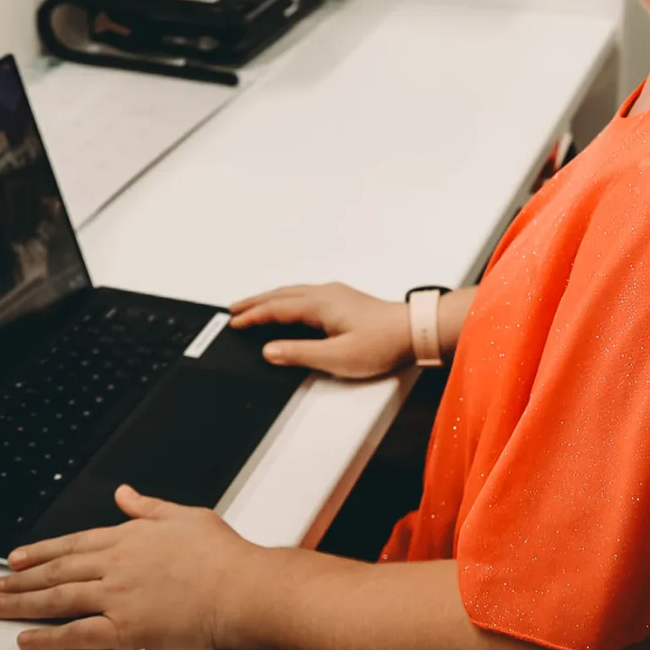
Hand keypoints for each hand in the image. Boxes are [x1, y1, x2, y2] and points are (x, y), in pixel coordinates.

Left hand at [0, 485, 252, 649]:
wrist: (239, 588)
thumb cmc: (220, 556)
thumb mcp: (184, 515)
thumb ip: (148, 506)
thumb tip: (126, 493)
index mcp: (128, 537)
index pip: (71, 543)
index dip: (39, 551)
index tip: (16, 558)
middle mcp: (115, 565)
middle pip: (56, 571)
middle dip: (20, 579)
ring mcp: (117, 597)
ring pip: (57, 599)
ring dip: (22, 603)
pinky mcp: (125, 629)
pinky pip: (77, 634)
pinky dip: (48, 637)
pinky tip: (27, 638)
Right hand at [228, 282, 411, 378]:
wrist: (415, 330)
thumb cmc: (383, 342)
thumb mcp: (337, 357)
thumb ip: (300, 353)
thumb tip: (270, 350)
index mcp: (319, 304)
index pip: (276, 308)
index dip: (253, 316)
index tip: (234, 323)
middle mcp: (325, 294)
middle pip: (281, 295)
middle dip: (255, 302)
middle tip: (234, 309)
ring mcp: (336, 294)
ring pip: (293, 292)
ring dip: (270, 298)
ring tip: (254, 306)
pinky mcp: (344, 299)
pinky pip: (305, 294)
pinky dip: (287, 299)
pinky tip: (290, 306)